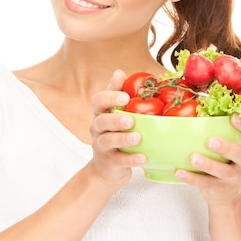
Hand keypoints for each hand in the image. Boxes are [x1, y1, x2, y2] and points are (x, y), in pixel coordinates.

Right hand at [89, 70, 146, 185]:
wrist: (107, 168)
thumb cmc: (115, 134)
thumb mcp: (115, 113)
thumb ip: (117, 93)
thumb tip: (119, 72)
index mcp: (101, 114)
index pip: (97, 101)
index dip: (110, 97)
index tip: (125, 96)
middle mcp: (98, 129)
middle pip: (101, 121)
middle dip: (115, 119)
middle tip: (130, 119)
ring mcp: (102, 147)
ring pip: (107, 141)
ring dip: (122, 138)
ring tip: (138, 138)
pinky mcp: (109, 162)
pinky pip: (118, 160)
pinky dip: (130, 159)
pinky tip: (143, 157)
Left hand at [174, 114, 240, 205]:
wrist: (229, 195)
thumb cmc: (230, 160)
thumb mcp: (237, 145)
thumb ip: (228, 130)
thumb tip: (207, 103)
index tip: (234, 116)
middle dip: (226, 147)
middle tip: (210, 140)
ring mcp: (235, 179)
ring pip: (223, 172)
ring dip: (208, 164)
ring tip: (193, 157)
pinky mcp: (220, 189)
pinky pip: (205, 183)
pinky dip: (191, 178)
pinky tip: (179, 171)